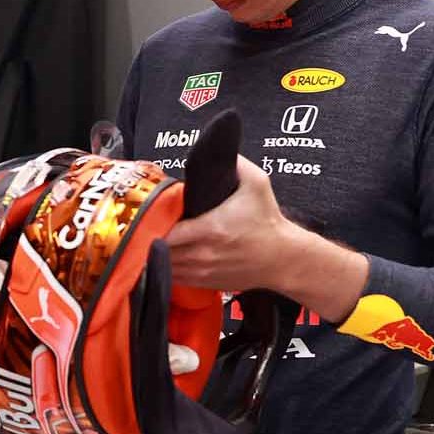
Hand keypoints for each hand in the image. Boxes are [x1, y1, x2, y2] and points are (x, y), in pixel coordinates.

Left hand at [164, 155, 297, 291]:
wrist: (283, 258)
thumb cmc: (268, 221)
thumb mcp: (257, 183)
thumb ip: (236, 163)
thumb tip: (216, 150)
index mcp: (211, 228)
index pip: (165, 230)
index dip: (154, 222)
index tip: (153, 213)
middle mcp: (203, 253)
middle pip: (159, 249)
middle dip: (151, 236)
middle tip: (150, 224)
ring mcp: (203, 271)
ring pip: (164, 266)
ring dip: (156, 253)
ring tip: (155, 238)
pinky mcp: (205, 283)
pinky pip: (175, 278)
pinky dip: (167, 268)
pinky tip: (168, 255)